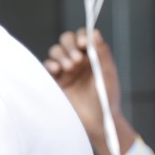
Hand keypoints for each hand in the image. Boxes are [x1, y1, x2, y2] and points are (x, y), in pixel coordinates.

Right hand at [43, 29, 137, 154]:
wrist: (98, 122)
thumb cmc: (107, 98)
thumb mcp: (107, 74)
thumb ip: (102, 53)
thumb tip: (95, 33)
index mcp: (91, 56)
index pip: (83, 37)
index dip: (81, 36)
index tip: (84, 44)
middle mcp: (77, 60)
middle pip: (66, 40)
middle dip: (69, 46)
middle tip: (76, 60)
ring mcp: (64, 70)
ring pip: (55, 51)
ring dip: (60, 55)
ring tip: (69, 67)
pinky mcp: (55, 81)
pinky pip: (47, 66)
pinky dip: (49, 64)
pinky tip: (57, 70)